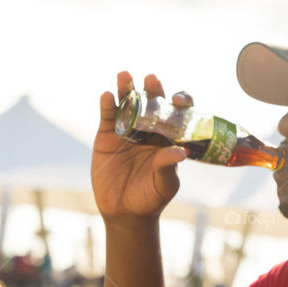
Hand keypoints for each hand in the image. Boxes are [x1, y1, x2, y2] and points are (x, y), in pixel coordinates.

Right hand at [91, 72, 191, 221]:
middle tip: (152, 78)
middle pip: (153, 104)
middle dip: (153, 90)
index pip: (178, 115)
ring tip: (124, 75)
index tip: (178, 99)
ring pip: (128, 105)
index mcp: (169, 138)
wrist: (125, 211)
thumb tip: (180, 152)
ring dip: (127, 89)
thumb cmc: (152, 197)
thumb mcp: (164, 184)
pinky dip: (107, 106)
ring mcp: (128, 131)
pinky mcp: (107, 137)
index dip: (180, 103)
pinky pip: (108, 118)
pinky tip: (107, 95)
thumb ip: (168, 167)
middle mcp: (150, 130)